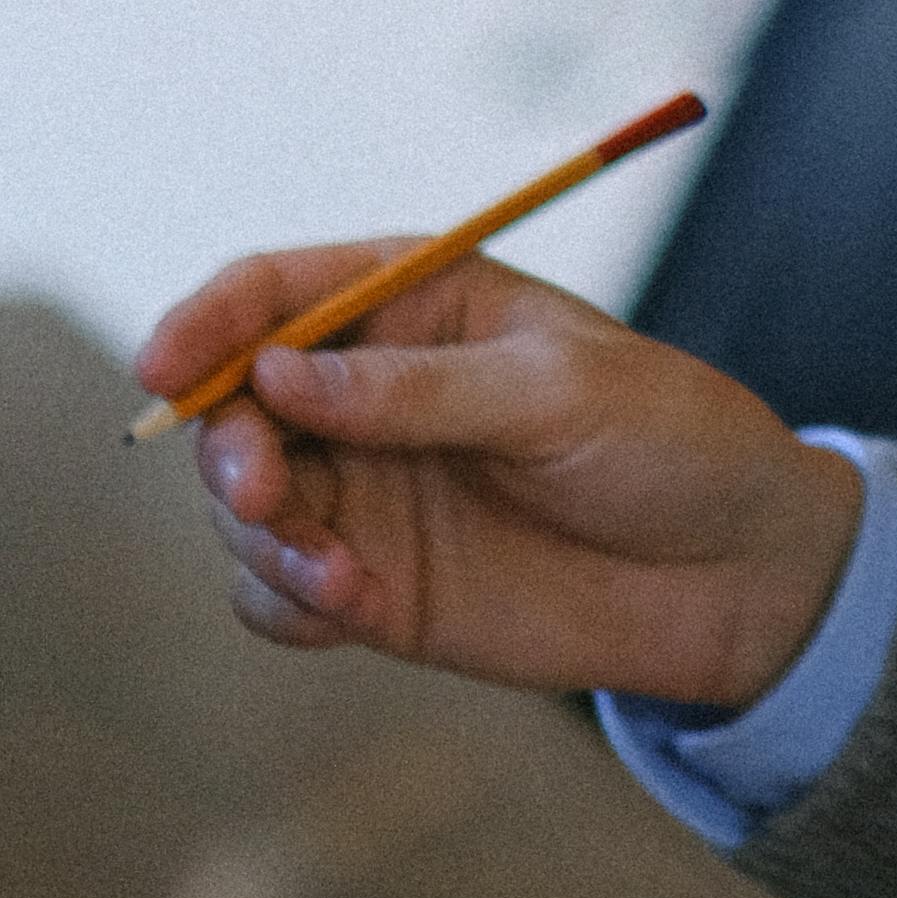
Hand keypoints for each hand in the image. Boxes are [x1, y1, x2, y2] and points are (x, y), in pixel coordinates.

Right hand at [132, 246, 860, 718]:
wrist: (733, 572)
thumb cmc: (668, 443)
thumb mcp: (562, 394)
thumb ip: (419, 390)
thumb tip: (277, 372)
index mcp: (416, 302)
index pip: (275, 290)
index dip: (207, 321)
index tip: (163, 368)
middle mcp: (366, 390)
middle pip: (233, 404)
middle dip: (226, 446)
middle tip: (263, 491)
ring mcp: (364, 487)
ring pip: (240, 503)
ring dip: (258, 535)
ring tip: (337, 571)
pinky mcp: (370, 581)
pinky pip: (274, 592)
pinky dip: (285, 599)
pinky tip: (352, 607)